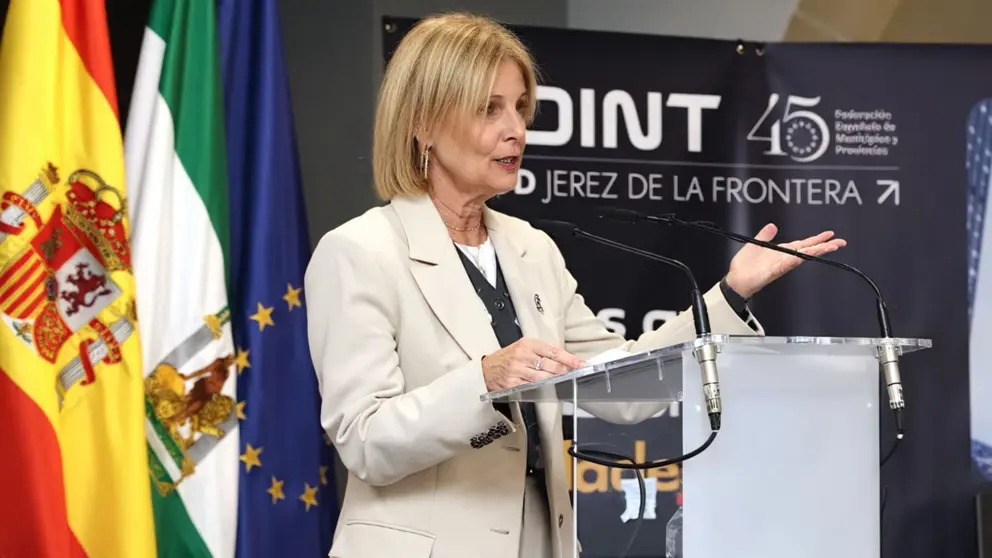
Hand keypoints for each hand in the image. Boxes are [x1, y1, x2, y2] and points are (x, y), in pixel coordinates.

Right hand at [482, 338, 584, 391]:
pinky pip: (532, 387)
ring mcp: (517, 371)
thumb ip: (542, 351)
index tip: (579, 363)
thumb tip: (565, 360)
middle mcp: (522, 356)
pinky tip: (548, 387)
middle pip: (550, 365)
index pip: (553, 351)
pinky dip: (542, 388)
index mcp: (527, 344)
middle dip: (565, 370)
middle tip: (574, 373)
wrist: (486, 369)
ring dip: (555, 380)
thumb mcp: (523, 347)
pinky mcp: (513, 384)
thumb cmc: (507, 357)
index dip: (569, 358)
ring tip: (563, 380)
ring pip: (543, 377)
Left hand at [724, 223, 846, 297]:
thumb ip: (764, 235)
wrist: (735, 280)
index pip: (803, 244)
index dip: (816, 239)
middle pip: (808, 251)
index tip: (830, 234)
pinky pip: (787, 264)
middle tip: (841, 242)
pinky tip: (805, 255)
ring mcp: (781, 265)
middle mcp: (784, 258)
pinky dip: (796, 259)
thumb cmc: (744, 266)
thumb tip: (773, 225)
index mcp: (782, 252)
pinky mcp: (773, 271)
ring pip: (802, 257)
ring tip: (830, 247)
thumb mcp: (755, 244)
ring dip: (816, 252)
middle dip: (824, 246)